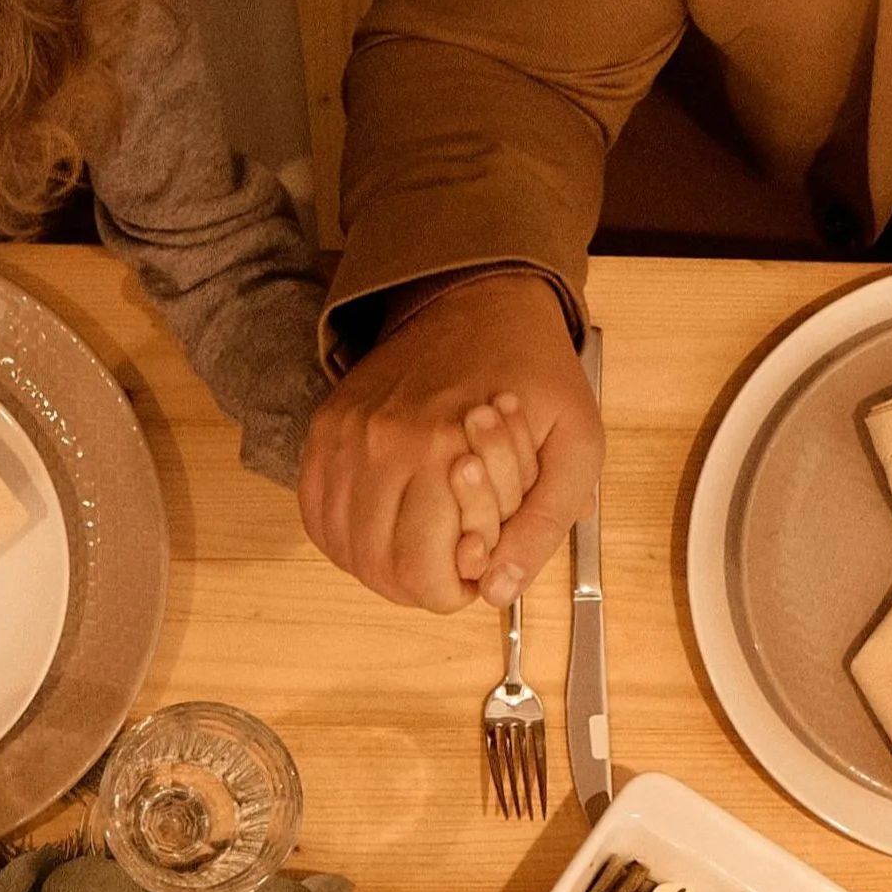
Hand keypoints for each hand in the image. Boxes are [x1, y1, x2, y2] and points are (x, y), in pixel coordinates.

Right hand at [297, 271, 596, 610]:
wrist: (482, 301)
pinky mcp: (326, 429)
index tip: (477, 564)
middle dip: (422, 583)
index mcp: (442, 452)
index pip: (424, 576)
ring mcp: (345, 437)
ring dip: (383, 564)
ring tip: (422, 541)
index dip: (456, 590)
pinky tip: (382, 526)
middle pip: (380, 570)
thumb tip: (498, 590)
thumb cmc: (533, 374)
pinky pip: (316, 513)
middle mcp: (381, 446)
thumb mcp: (575, 448)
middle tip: (452, 559)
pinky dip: (346, 536)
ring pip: (345, 549)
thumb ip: (543, 527)